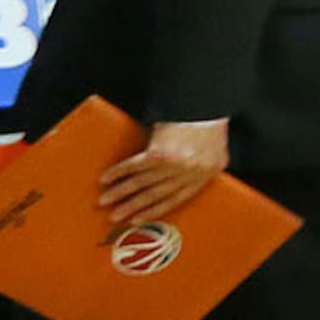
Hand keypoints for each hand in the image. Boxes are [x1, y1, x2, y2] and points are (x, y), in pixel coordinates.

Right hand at [99, 118, 228, 232]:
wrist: (206, 101)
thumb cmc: (210, 119)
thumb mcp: (215, 147)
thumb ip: (198, 165)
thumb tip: (178, 177)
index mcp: (208, 172)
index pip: (177, 198)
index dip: (155, 210)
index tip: (139, 218)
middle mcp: (192, 172)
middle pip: (157, 194)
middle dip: (133, 207)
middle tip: (115, 216)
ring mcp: (176, 165)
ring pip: (142, 183)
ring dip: (121, 192)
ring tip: (105, 200)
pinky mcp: (160, 154)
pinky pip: (135, 166)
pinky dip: (119, 172)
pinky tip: (107, 178)